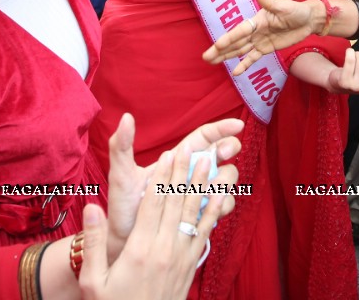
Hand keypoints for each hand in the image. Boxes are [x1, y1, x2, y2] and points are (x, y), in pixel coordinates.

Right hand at [79, 147, 230, 299]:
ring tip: (210, 164)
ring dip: (202, 187)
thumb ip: (95, 243)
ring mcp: (181, 258)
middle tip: (192, 149)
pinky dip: (212, 213)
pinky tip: (220, 198)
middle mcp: (164, 250)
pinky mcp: (190, 266)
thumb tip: (92, 207)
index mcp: (139, 249)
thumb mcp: (93, 280)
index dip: (162, 178)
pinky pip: (204, 234)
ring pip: (194, 214)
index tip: (168, 155)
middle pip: (176, 204)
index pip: (153, 205)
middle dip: (184, 174)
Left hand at [104, 114, 241, 261]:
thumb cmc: (123, 206)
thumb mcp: (121, 175)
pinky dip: (222, 204)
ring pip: (225, 180)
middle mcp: (191, 175)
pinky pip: (222, 206)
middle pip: (220, 156)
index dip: (222, 129)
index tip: (238, 126)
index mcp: (176, 160)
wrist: (124, 241)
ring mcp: (198, 194)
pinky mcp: (202, 214)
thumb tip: (126, 117)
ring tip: (208, 189)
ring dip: (223, 181)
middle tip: (222, 155)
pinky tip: (211, 209)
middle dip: (228, 152)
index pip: (204, 138)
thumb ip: (121, 146)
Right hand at [202, 0, 317, 75]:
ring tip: (211, 62)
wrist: (308, 20)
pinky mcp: (266, 49)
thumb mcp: (284, 6)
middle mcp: (255, 31)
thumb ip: (269, 1)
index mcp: (257, 20)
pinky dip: (244, 65)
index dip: (229, 38)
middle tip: (205, 57)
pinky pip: (253, 58)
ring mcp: (259, 41)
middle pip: (235, 42)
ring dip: (226, 56)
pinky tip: (235, 72)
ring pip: (240, 51)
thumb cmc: (296, 10)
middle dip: (220, 50)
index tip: (218, 45)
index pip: (240, 31)